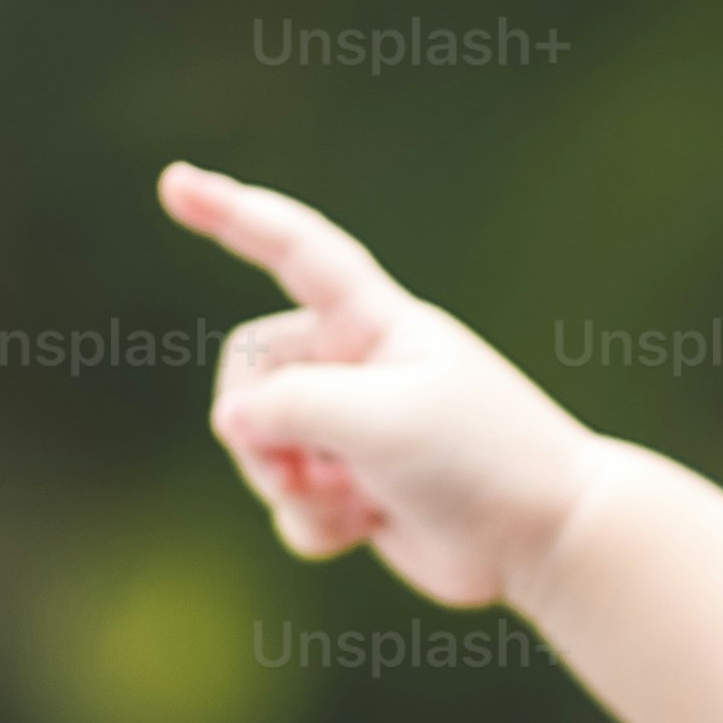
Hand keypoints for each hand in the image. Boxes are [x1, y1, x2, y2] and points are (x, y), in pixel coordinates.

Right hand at [159, 161, 608, 607]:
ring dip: (291, 486)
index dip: (234, 215)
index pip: (296, 253)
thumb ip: (292, 409)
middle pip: (249, 373)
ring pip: (260, 447)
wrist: (546, 540)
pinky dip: (313, 525)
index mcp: (375, 323)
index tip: (175, 182)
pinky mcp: (355, 490)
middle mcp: (357, 367)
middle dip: (258, 427)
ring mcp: (352, 430)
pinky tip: (366, 529)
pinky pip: (289, 505)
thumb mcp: (383, 419)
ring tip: (357, 500)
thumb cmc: (483, 458)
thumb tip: (230, 423)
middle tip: (308, 465)